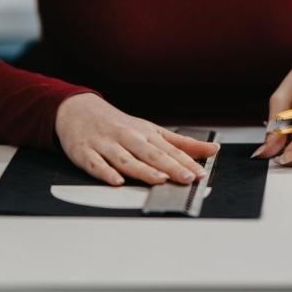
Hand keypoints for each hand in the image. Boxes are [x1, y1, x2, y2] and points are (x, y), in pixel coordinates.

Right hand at [54, 92, 219, 186]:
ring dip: (143, 170)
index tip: (200, 173)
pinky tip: (116, 181)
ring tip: (159, 179)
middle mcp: (128, 138)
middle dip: (170, 166)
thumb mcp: (151, 130)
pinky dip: (106, 173)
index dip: (186, 161)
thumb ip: (181, 143)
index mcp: (145, 133)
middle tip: (187, 177)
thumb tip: (212, 149)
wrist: (79, 110)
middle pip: (151, 154)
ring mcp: (106, 145)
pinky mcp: (85, 153)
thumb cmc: (119, 124)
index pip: (169, 149)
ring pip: (126, 159)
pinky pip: (96, 165)